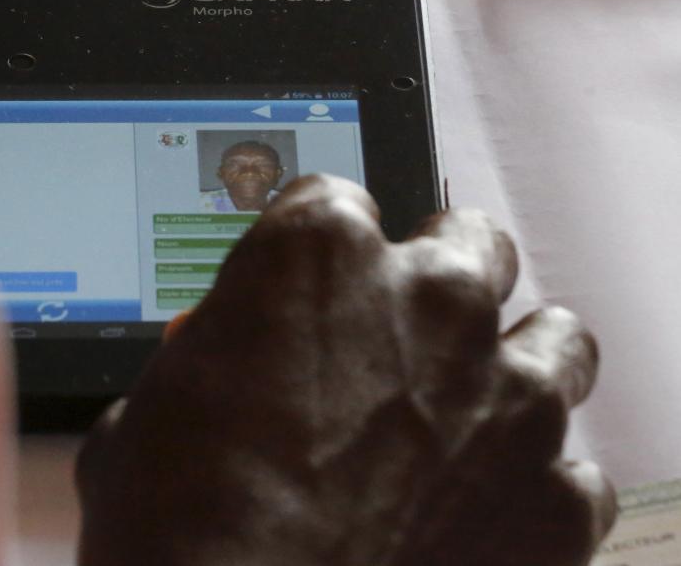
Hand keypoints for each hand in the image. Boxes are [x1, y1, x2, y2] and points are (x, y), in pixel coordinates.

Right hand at [76, 175, 616, 565]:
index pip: (337, 200)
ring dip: (511, 364)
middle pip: (468, 243)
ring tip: (465, 415)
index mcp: (318, 253)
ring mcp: (509, 398)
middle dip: (433, 284)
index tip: (300, 297)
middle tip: (393, 342)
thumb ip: (209, 360)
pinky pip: (574, 472)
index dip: (312, 257)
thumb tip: (220, 369)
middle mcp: (430, 300)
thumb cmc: (177, 523)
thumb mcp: (149, 408)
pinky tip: (479, 516)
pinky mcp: (557, 502)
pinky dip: (532, 487)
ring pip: (556, 338)